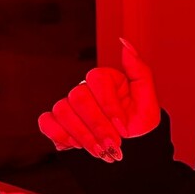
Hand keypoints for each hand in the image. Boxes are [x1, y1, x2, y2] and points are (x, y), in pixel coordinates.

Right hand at [37, 36, 160, 160]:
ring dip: (84, 135)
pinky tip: (78, 146)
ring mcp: (69, 105)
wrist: (133, 148)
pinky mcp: (56, 123)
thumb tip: (124, 43)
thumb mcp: (148, 98)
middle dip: (98, 126)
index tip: (124, 128)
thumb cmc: (140, 121)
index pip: (97, 80)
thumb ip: (139, 69)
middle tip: (114, 145)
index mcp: (104, 79)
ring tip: (102, 150)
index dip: (109, 106)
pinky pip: (46, 122)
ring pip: (62, 111)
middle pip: (78, 97)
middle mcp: (84, 89)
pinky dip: (60, 135)